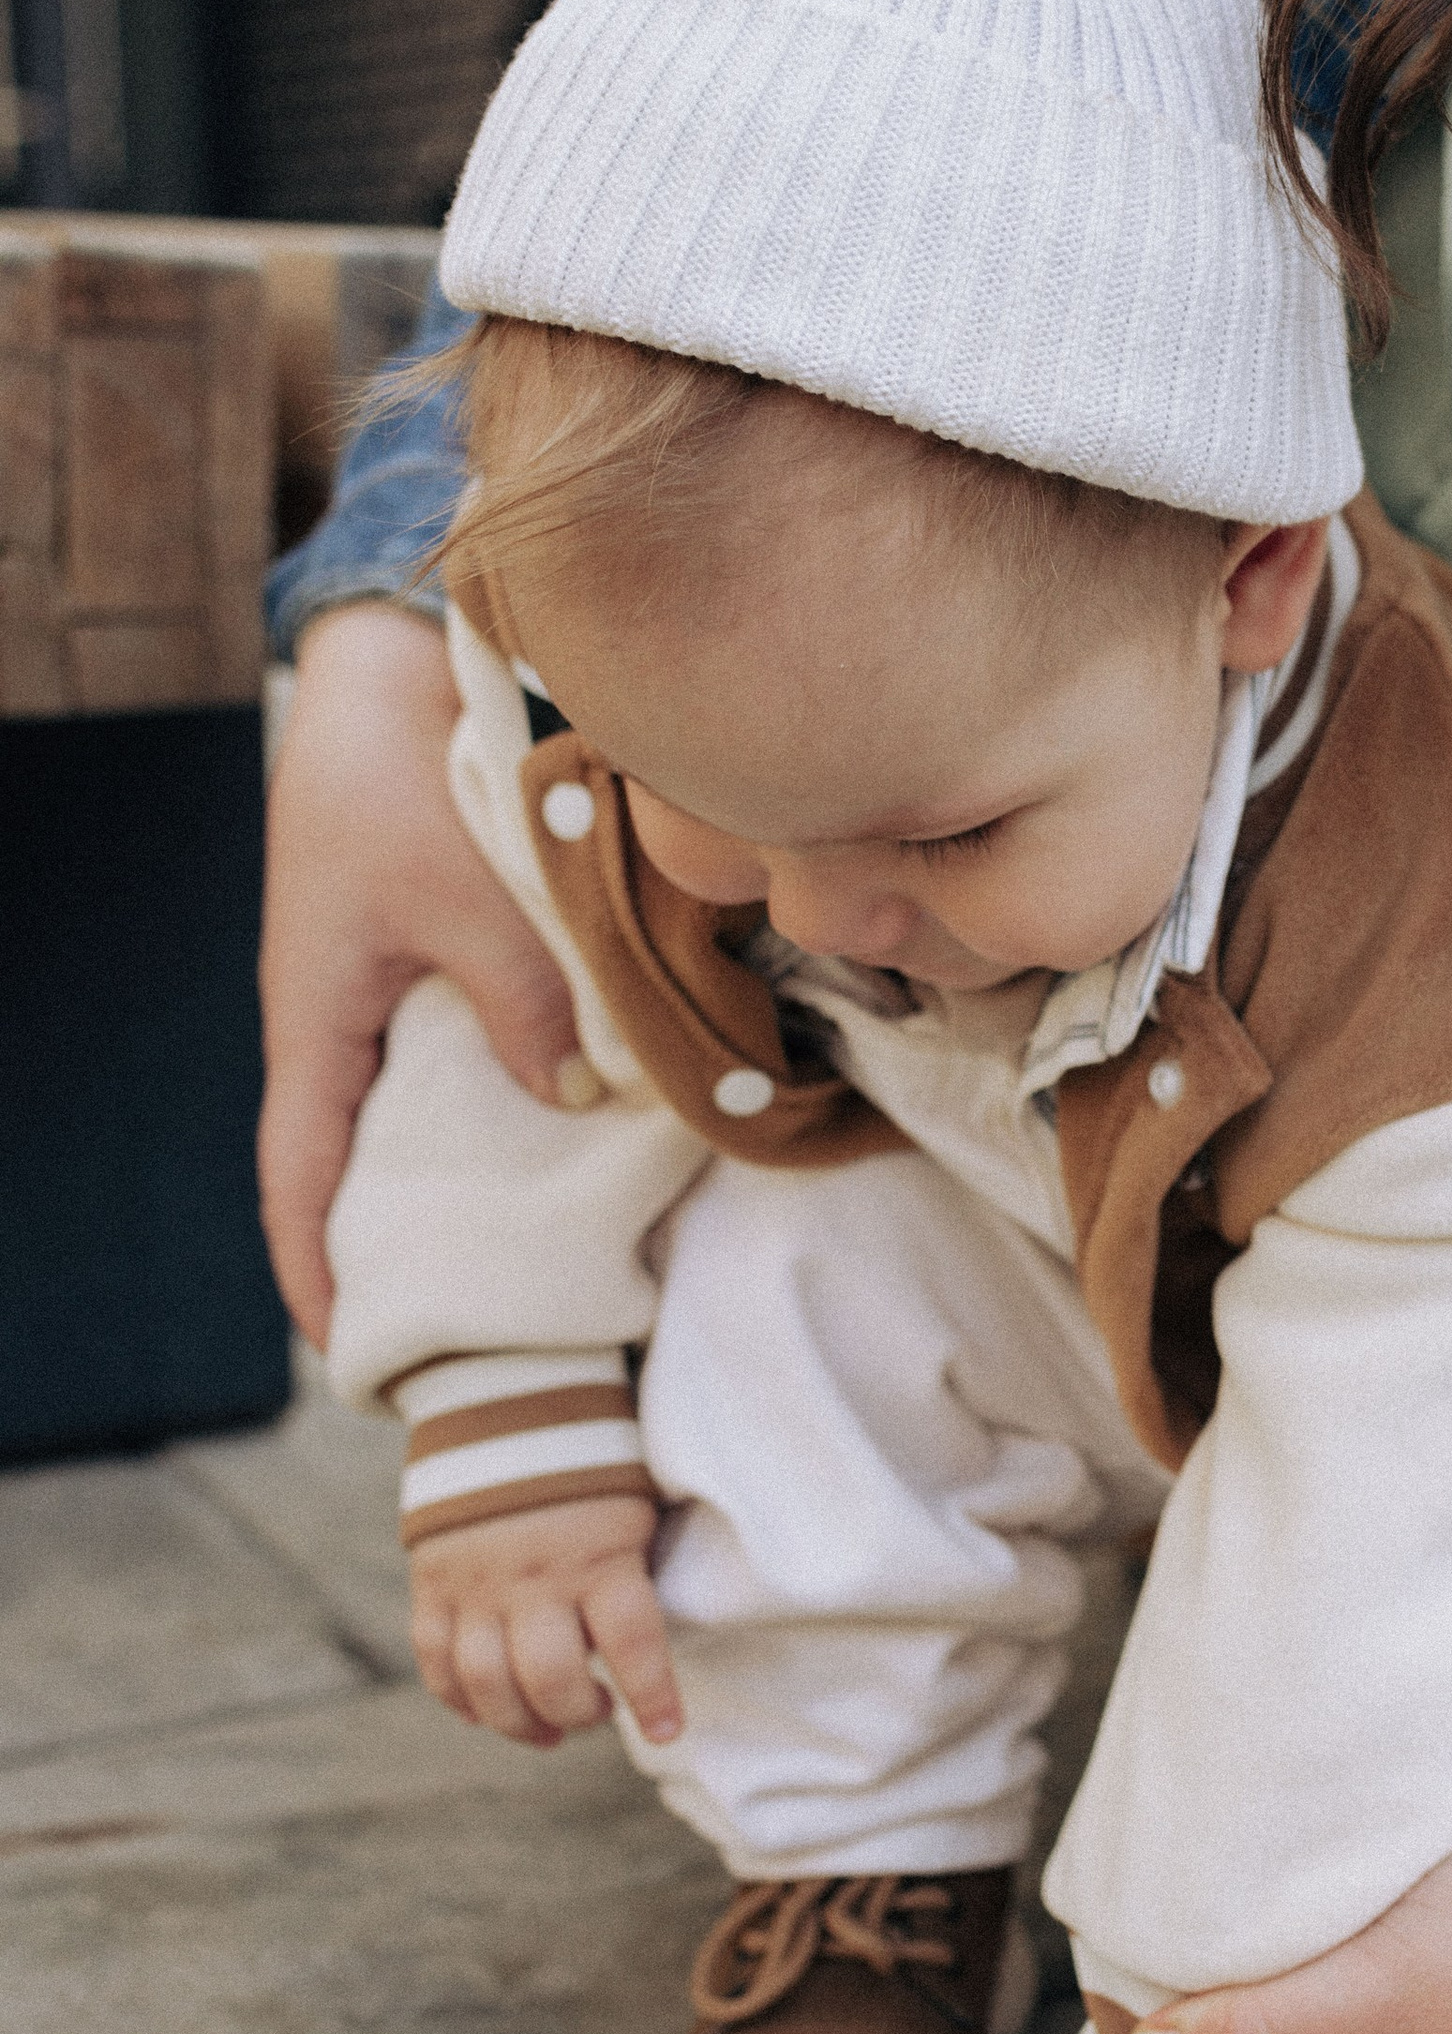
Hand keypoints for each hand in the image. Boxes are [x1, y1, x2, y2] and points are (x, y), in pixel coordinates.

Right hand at [260, 603, 577, 1343]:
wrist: (380, 680)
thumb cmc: (398, 781)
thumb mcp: (462, 897)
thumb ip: (520, 999)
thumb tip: (570, 1097)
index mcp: (314, 1025)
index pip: (299, 1182)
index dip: (318, 1272)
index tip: (352, 1353)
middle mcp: (336, 1025)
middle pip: (347, 1170)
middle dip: (389, 1251)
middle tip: (461, 1327)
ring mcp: (376, 998)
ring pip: (404, 1119)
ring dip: (448, 1183)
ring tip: (519, 1257)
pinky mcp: (419, 963)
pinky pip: (445, 1063)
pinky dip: (486, 1108)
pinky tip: (555, 1134)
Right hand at [409, 1491, 678, 1749]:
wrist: (506, 1407)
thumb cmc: (593, 1473)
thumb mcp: (635, 1509)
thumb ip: (638, 1575)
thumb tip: (657, 1651)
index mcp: (601, 1555)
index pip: (632, 1641)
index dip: (652, 1696)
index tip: (668, 1731)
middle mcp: (535, 1576)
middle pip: (550, 1678)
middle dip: (578, 1715)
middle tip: (601, 1710)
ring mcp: (476, 1584)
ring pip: (486, 1683)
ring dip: (520, 1723)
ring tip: (549, 1727)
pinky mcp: (432, 1585)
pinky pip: (435, 1663)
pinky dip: (459, 1700)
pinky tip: (488, 1712)